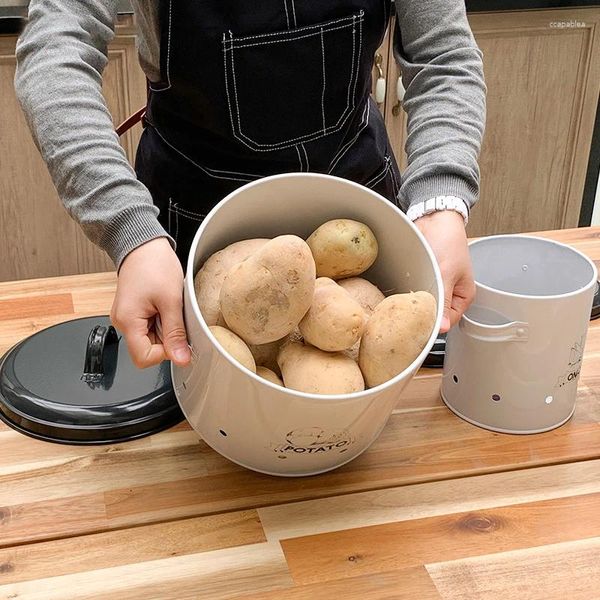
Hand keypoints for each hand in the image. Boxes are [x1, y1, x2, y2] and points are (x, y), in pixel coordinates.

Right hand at [110, 237, 191, 367]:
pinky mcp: (134, 313)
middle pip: (148, 350)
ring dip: (165, 328)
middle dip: (167, 338)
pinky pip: (150, 328)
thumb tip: (181, 359)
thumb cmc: (154, 265)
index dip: (165, 352)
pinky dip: (161, 321)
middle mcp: (123, 323)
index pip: (144, 358)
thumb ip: (175, 333)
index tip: (179, 337)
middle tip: (174, 314)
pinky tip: (164, 305)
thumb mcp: (172, 300)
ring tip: (168, 306)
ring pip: (151, 340)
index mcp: (127, 321)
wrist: (143, 245)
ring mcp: (127, 318)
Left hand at [414, 210, 474, 332]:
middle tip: (407, 318)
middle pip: (435, 316)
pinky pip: (415, 294)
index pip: (448, 322)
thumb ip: (443, 301)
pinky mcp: (422, 279)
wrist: (433, 219)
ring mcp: (435, 287)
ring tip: (403, 305)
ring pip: (423, 306)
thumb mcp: (446, 273)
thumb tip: (441, 328)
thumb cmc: (447, 241)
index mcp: (463, 297)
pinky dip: (408, 295)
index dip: (433, 326)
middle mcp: (450, 294)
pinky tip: (400, 294)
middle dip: (422, 316)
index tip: (417, 328)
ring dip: (413, 305)